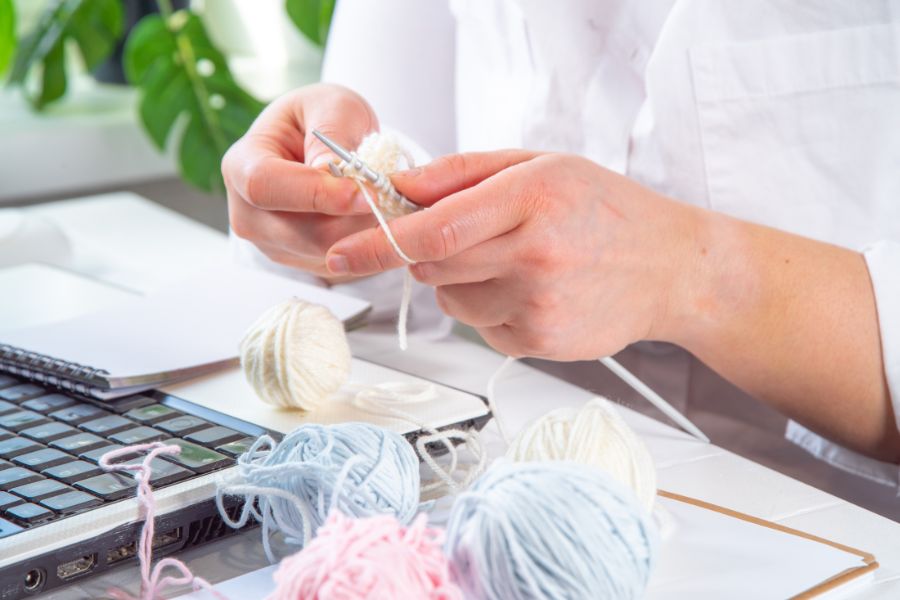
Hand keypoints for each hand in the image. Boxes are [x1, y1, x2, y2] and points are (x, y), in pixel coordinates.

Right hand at [222, 83, 379, 279]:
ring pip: (325, 252)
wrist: (327, 144)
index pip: (267, 186)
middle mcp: (248, 212)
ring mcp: (273, 243)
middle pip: (298, 232)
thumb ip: (333, 132)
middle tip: (390, 200)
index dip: (316, 193)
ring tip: (389, 203)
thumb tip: (333, 169)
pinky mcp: (301, 260)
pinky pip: (339, 262)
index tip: (364, 192)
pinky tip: (378, 218)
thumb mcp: (334, 105)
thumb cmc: (325, 118)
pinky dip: (365, 243)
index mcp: (241, 164)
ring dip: (364, 232)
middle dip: (351, 219)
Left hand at [325, 151, 701, 359]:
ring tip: (516, 261)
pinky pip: (480, 327)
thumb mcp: (540, 165)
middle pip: (433, 267)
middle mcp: (534, 256)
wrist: (669, 269)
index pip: (432, 230)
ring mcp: (538, 306)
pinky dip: (489, 308)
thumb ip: (464, 172)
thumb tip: (398, 187)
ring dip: (462, 281)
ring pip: (451, 300)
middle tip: (463, 237)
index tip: (336, 255)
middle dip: (425, 255)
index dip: (376, 243)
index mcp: (532, 198)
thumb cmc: (604, 208)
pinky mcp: (539, 344)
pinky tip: (533, 290)